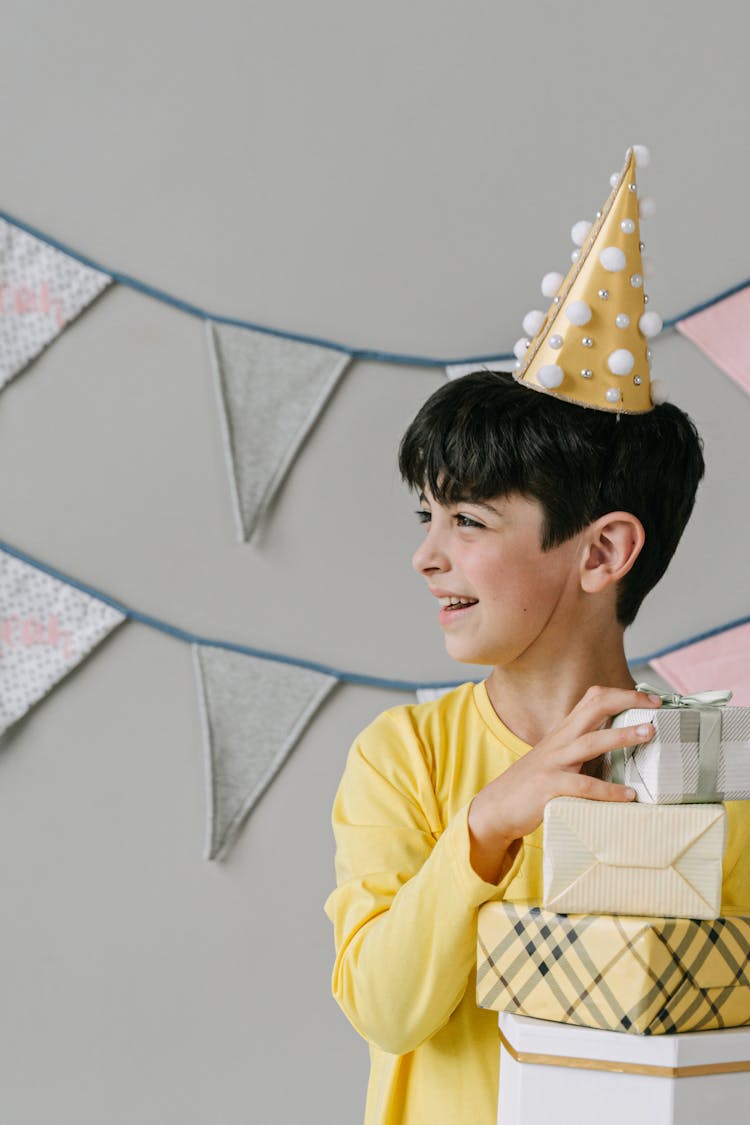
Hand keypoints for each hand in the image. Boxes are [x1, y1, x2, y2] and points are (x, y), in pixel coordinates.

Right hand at [467, 685, 661, 882]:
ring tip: (649, 734)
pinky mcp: (549, 788)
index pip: (592, 698)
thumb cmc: (533, 785)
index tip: (650, 700)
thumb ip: (583, 752)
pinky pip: (583, 787)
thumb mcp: (558, 759)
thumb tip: (620, 751)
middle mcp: (560, 741)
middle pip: (593, 707)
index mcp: (563, 732)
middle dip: (626, 701)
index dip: (622, 694)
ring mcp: (553, 763)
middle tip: (655, 707)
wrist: (496, 807)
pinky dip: (608, 790)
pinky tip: (628, 795)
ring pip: (591, 741)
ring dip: (622, 736)